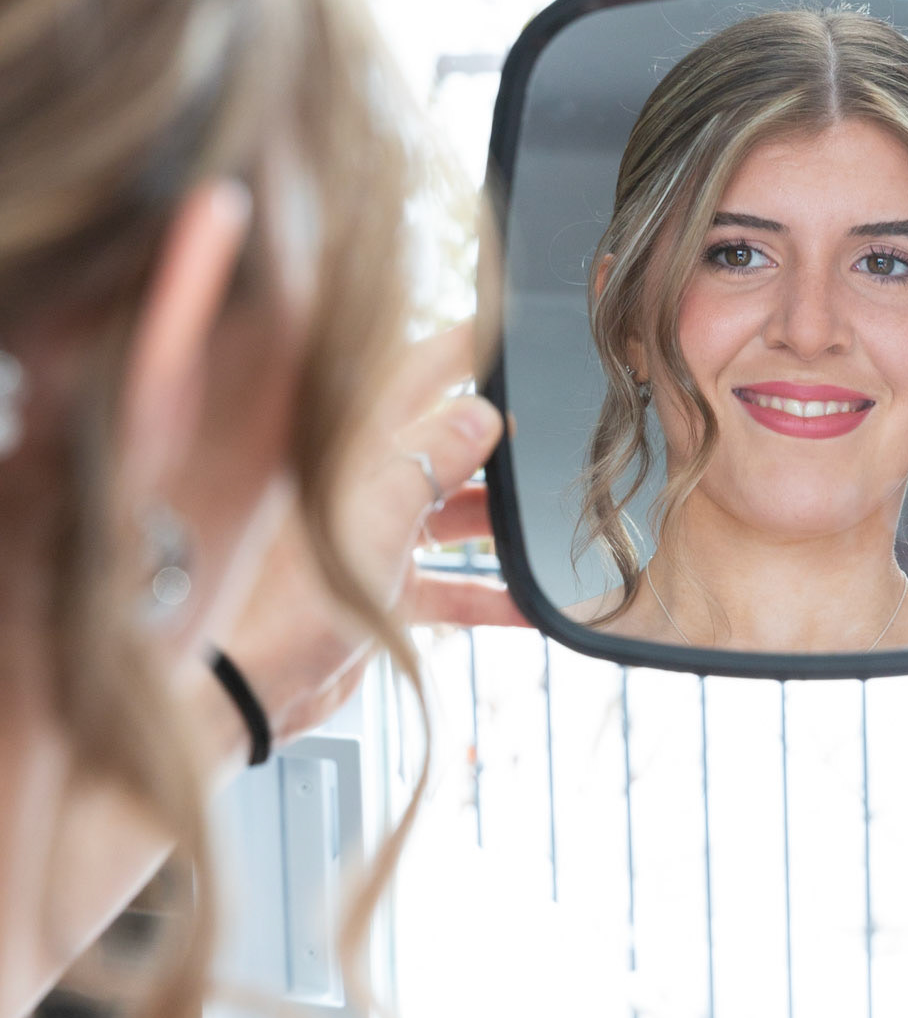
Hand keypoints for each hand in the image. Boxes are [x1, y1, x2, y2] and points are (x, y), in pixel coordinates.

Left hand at [202, 321, 527, 757]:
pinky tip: (527, 605)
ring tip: (548, 525)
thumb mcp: (373, 522)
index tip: (511, 326)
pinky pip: (446, 581)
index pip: (415, 373)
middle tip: (549, 436)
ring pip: (450, 511)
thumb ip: (429, 463)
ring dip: (497, 523)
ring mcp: (372, 535)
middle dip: (497, 443)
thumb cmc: (284, 604)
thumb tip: (482, 414)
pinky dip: (484, 592)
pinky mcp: (380, 586)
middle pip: (443, 443)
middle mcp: (361, 483)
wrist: (248, 691)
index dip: (463, 347)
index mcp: (349, 448)